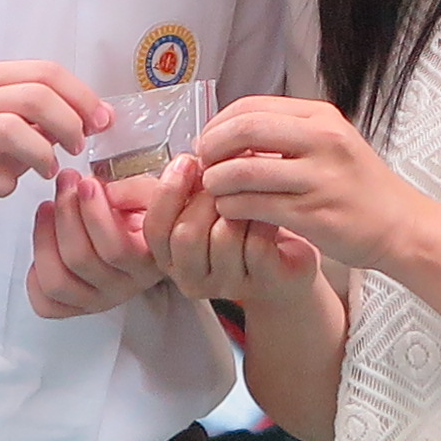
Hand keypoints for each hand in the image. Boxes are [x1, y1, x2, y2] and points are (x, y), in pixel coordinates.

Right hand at [0, 61, 108, 235]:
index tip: (102, 122)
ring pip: (11, 129)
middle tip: (78, 147)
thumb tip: (97, 116)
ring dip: (42, 152)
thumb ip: (49, 119)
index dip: (82, 97)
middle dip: (69, 123)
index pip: (47, 73)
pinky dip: (8, 183)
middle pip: (34, 96)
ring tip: (50, 169)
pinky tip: (9, 187)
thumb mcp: (14, 126)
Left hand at [28, 166, 165, 318]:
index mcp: (146, 264)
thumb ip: (134, 191)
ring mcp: (96, 301)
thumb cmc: (144, 216)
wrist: (143, 237)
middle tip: (65, 184)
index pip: (114, 249)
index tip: (86, 183)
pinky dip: (34, 276)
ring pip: (57, 282)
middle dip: (66, 213)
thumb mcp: (152, 195)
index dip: (93, 213)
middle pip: (79, 260)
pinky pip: (45, 304)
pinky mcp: (75, 307)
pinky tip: (45, 245)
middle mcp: (122, 288)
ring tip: (47, 207)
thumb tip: (105, 192)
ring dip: (44, 239)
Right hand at [154, 156, 326, 309]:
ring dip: (239, 204)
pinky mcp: (260, 283)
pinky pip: (256, 245)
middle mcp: (191, 277)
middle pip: (185, 234)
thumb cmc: (242, 229)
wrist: (285, 262)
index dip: (168, 191)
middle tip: (226, 174)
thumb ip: (190, 186)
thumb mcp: (207, 204)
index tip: (187, 161)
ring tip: (250, 188)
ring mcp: (226, 284)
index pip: (155, 228)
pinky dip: (262, 218)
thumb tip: (194, 155)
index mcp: (170, 256)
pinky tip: (270, 205)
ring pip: (223, 237)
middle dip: (206, 196)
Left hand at [183, 97, 416, 271]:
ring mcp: (320, 178)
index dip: (218, 123)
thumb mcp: (330, 144)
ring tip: (214, 190)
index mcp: (321, 117)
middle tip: (203, 164)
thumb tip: (227, 133)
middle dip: (212, 147)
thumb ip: (286, 134)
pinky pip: (255, 205)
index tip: (207, 142)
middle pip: (245, 129)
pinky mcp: (314, 214)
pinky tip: (231, 211)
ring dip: (217, 181)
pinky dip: (232, 207)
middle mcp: (322, 141)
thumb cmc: (358, 186)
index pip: (252, 106)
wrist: (400, 226)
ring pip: (244, 171)